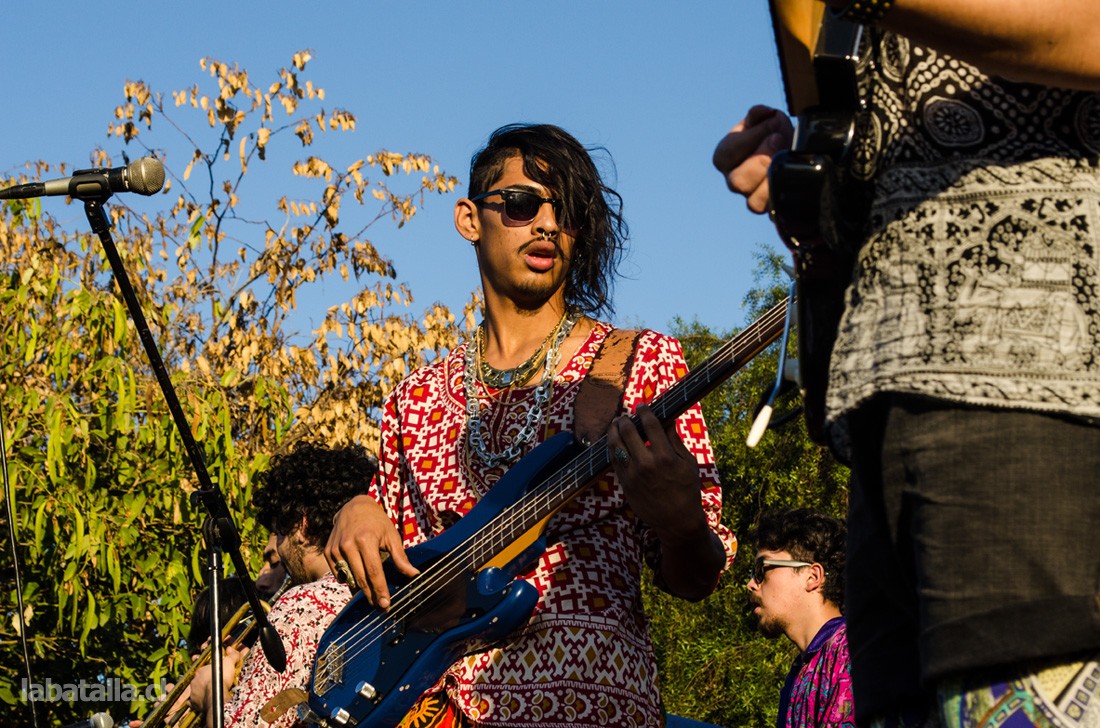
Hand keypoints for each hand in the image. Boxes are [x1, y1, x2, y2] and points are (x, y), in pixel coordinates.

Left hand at [188, 646, 246, 726]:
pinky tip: (202, 701)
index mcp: (200, 671)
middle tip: (214, 683)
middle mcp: (194, 681)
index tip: (215, 672)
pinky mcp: (194, 703)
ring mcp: (193, 692)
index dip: (210, 670)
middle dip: (205, 680)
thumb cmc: (221, 678)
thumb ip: (231, 656)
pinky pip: (193, 702)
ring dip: (202, 690)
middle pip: (199, 679)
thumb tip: (231, 650)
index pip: (203, 668)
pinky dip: (196, 702)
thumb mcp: (229, 663)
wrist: (216, 696)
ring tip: (210, 692)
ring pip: (196, 690)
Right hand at [325, 494, 418, 609]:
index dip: (380, 590)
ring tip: (372, 595)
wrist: (354, 507)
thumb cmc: (377, 522)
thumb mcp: (391, 536)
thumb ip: (401, 557)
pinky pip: (338, 574)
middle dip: (371, 595)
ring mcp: (336, 549)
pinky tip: (357, 578)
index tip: (386, 605)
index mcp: (366, 540)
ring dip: (360, 589)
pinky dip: (348, 579)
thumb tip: (414, 575)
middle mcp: (348, 545)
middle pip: (360, 579)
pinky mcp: (328, 551)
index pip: (374, 572)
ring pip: (349, 578)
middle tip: (381, 607)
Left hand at [607, 405, 708, 540]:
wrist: (677, 520)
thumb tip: (667, 419)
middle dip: (625, 420)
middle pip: (628, 432)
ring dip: (613, 431)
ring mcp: (633, 474)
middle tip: (625, 416)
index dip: (644, 412)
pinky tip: (614, 442)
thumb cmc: (686, 490)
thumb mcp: (687, 463)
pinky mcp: (625, 484)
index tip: (642, 406)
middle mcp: (646, 464)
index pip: (650, 425)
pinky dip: (612, 448)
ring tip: (615, 425)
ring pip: (615, 445)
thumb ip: (675, 440)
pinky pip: (613, 461)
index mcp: (665, 456)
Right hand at [712, 105, 792, 213]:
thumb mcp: (767, 121)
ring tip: (786, 158)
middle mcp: (736, 181)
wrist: (797, 152)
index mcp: (726, 159)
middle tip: (779, 139)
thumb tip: (762, 113)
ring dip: (771, 180)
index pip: (726, 154)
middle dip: (759, 159)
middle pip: (737, 182)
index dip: (749, 138)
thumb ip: (760, 115)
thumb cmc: (777, 135)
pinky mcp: (772, 211)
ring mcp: (753, 198)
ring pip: (753, 204)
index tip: (772, 122)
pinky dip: (784, 197)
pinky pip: (775, 214)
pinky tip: (793, 177)